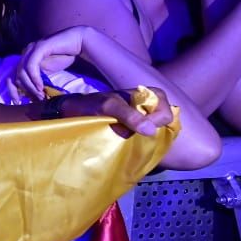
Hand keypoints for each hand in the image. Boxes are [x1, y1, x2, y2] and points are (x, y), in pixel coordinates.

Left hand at [14, 26, 89, 99]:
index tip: (17, 102)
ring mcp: (31, 49)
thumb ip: (39, 80)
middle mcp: (25, 53)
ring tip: (40, 95)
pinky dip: (34, 78)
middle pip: (15, 76)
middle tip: (36, 100)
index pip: (12, 76)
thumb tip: (33, 97)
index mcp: (25, 59)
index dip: (13, 90)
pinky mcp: (39, 47)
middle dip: (25, 91)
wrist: (78, 42)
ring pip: (22, 72)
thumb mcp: (48, 72)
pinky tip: (40, 86)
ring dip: (30, 86)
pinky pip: (31, 65)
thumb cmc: (64, 57)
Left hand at [43, 87, 173, 137]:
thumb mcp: (109, 106)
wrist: (73, 112)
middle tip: (131, 131)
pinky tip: (127, 144)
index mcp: (149, 95)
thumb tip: (151, 131)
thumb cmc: (92, 105)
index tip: (138, 125)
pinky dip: (138, 144)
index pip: (166, 113)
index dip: (155, 121)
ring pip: (154, 134)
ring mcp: (142, 121)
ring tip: (127, 137)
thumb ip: (129, 116)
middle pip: (163, 125)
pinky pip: (144, 140)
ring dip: (143, 138)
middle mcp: (149, 108)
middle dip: (150, 130)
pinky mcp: (134, 132)